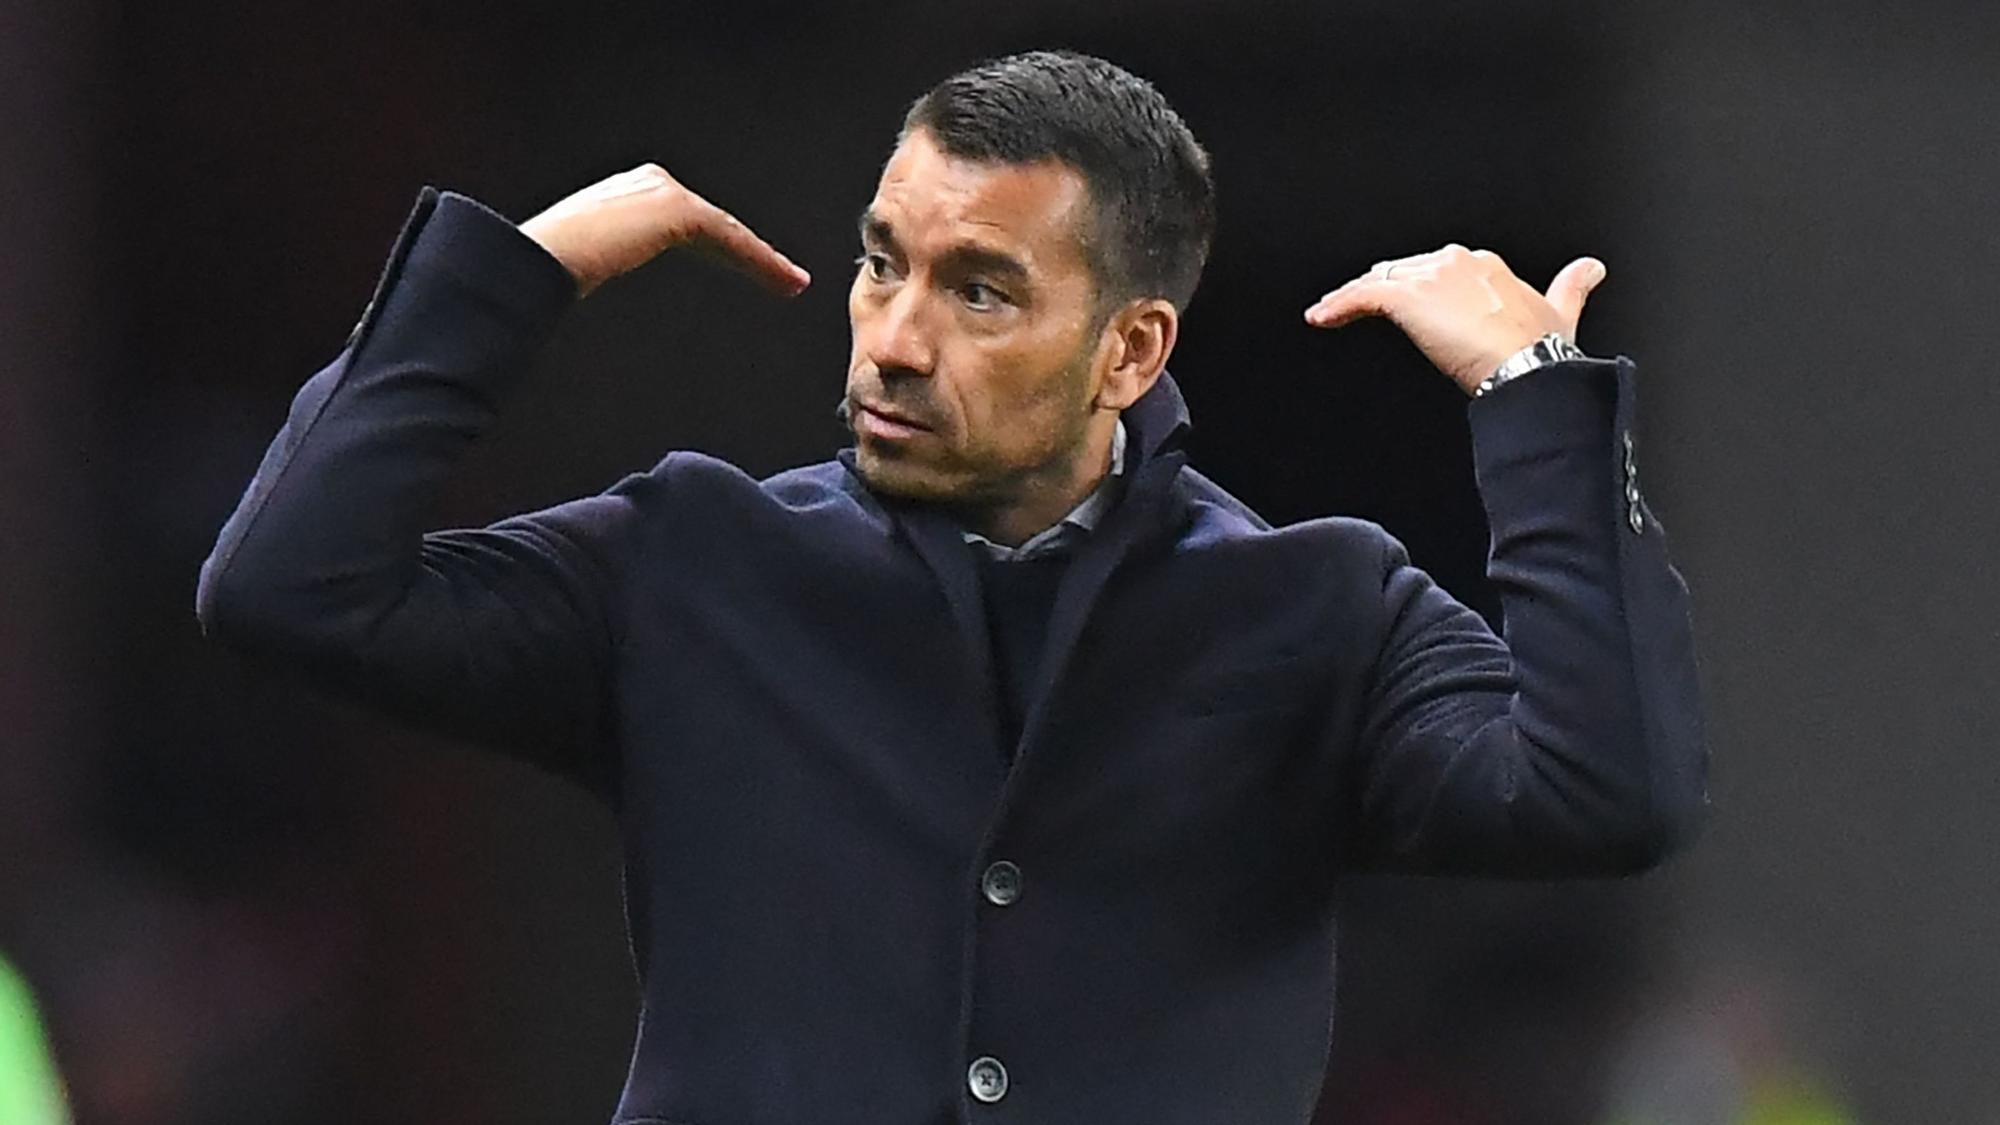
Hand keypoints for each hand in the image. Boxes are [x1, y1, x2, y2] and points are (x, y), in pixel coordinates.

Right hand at [519, 163, 810, 298]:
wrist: (535, 257)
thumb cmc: (541, 269)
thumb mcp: (578, 269)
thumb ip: (594, 272)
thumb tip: (578, 297)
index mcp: (622, 196)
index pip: (685, 220)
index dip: (720, 245)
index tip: (742, 266)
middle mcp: (645, 183)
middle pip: (712, 222)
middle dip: (749, 251)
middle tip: (781, 275)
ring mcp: (660, 191)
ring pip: (725, 230)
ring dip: (762, 258)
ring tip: (791, 282)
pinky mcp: (676, 209)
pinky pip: (729, 238)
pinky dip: (760, 261)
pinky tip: (785, 281)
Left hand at [1302, 245, 1605, 394]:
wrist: (1531, 366)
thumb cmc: (1544, 348)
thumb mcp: (1559, 313)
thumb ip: (1571, 287)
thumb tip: (1592, 268)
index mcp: (1485, 266)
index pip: (1437, 270)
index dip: (1417, 288)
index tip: (1407, 305)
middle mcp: (1455, 262)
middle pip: (1402, 271)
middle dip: (1382, 291)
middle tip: (1358, 308)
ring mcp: (1430, 278)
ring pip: (1377, 281)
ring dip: (1351, 298)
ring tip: (1332, 313)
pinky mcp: (1408, 298)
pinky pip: (1361, 295)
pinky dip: (1337, 305)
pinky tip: (1321, 317)